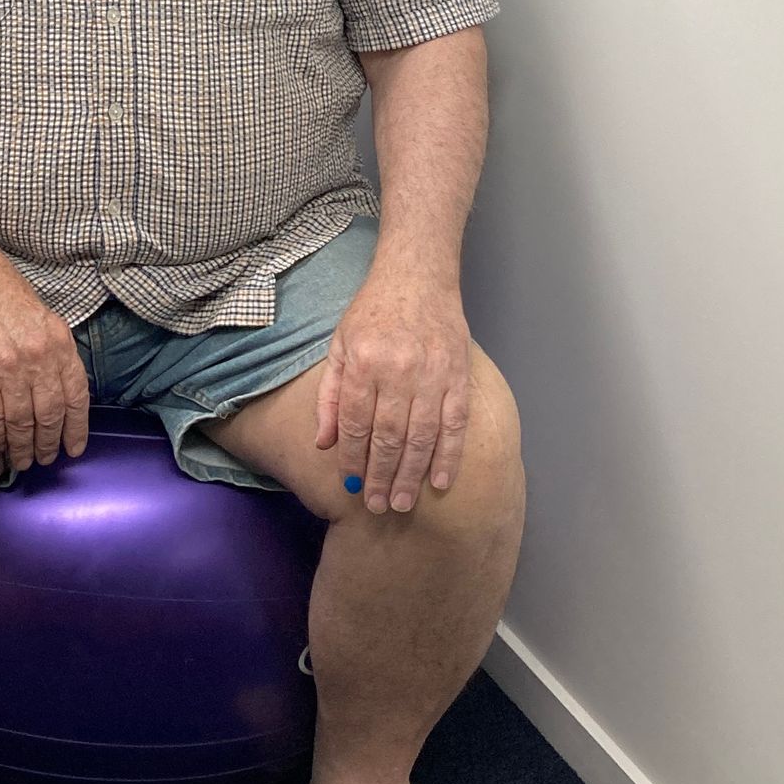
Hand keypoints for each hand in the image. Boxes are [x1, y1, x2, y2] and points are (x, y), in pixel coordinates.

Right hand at [0, 261, 90, 472]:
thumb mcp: (40, 314)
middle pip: (49, 415)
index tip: (74, 447)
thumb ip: (52, 349)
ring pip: (21, 422)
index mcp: (59, 340)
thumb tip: (58, 385)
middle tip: (45, 459)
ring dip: (23, 448)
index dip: (77, 427)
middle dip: (48, 443)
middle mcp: (38, 357)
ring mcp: (7, 367)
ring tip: (22, 461)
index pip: (76, 395)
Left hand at [315, 269, 470, 515]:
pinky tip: (441, 481)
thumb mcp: (339, 346)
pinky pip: (455, 424)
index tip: (350, 485)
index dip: (353, 459)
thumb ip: (331, 396)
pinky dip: (450, 455)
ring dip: (411, 475)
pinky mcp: (458, 376)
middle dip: (380, 476)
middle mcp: (398, 371)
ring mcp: (432, 374)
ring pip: (422, 437)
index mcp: (364, 363)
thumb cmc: (373, 312)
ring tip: (401, 502)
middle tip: (376, 506)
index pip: (357, 423)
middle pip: (388, 436)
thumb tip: (325, 444)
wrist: (417, 277)